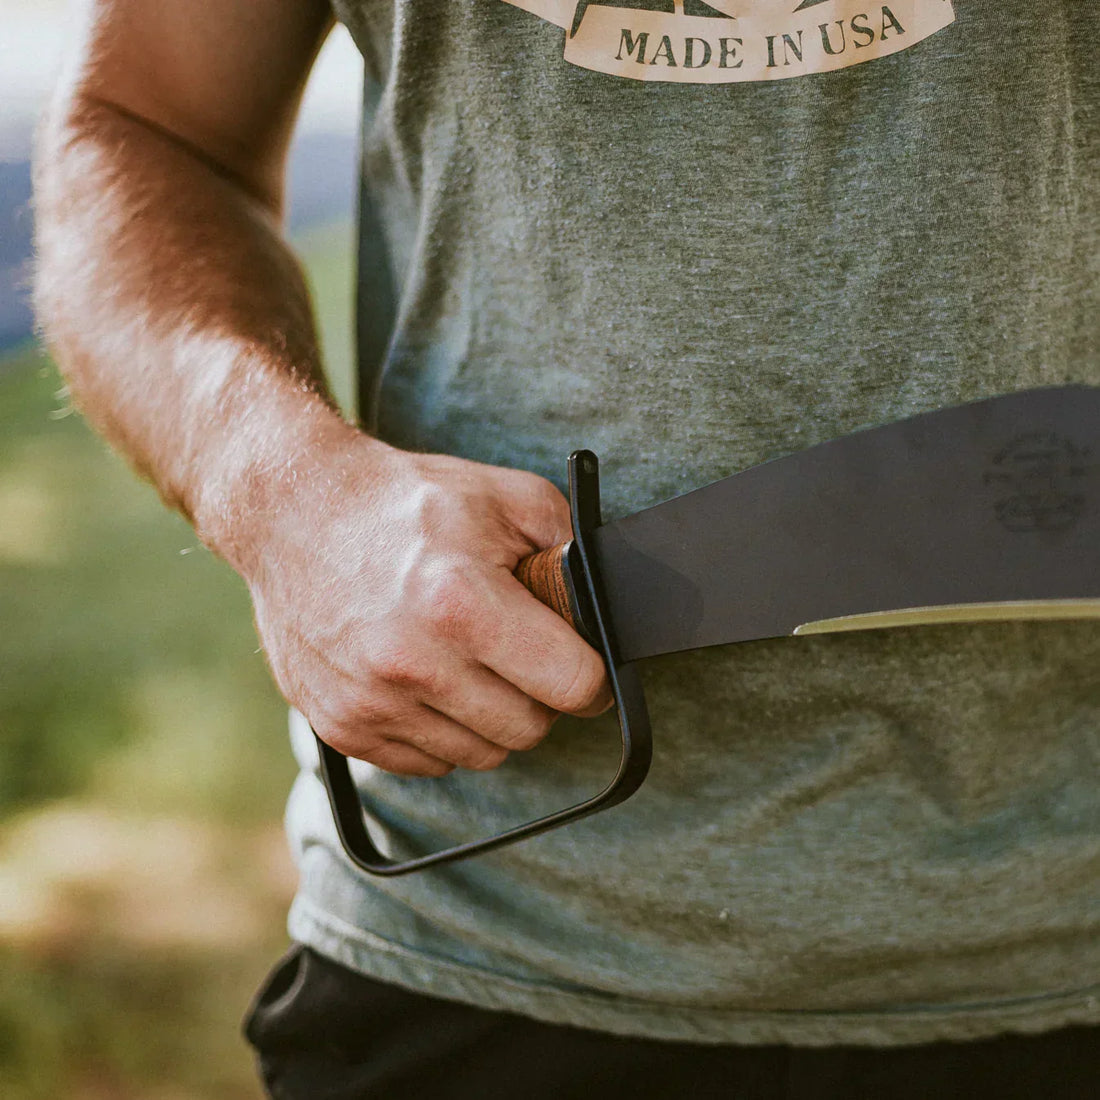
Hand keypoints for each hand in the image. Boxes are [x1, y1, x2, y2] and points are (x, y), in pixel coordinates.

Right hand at [244, 433, 612, 775]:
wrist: (293, 511)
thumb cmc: (403, 502)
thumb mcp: (505, 496)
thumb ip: (569, 550)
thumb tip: (602, 608)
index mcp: (463, 603)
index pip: (574, 686)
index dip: (590, 674)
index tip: (579, 661)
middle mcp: (413, 663)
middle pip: (530, 729)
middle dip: (538, 694)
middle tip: (516, 652)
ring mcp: (371, 702)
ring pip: (482, 754)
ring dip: (489, 716)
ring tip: (465, 659)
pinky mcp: (341, 726)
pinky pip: (429, 762)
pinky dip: (440, 730)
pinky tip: (425, 677)